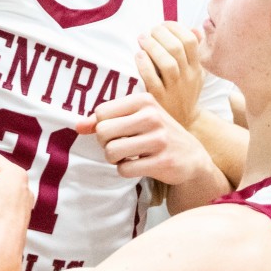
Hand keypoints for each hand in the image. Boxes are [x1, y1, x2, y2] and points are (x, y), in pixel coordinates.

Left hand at [76, 93, 212, 184]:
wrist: (192, 156)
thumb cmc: (157, 133)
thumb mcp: (136, 118)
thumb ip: (106, 119)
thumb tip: (78, 126)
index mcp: (144, 100)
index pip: (101, 112)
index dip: (102, 125)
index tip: (116, 131)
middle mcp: (152, 117)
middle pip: (102, 132)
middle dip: (105, 143)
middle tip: (119, 145)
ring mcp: (159, 140)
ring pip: (111, 151)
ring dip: (113, 159)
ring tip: (126, 156)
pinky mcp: (162, 162)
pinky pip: (124, 169)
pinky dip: (125, 170)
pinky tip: (138, 165)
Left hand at [136, 22, 203, 127]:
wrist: (185, 124)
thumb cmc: (186, 93)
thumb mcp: (196, 73)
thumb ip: (195, 51)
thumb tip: (195, 29)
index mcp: (196, 67)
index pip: (190, 41)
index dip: (175, 28)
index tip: (163, 25)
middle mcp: (188, 77)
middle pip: (177, 48)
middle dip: (161, 34)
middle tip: (149, 31)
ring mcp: (175, 89)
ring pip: (168, 63)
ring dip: (153, 46)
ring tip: (142, 39)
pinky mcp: (160, 99)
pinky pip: (153, 79)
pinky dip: (145, 65)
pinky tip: (138, 56)